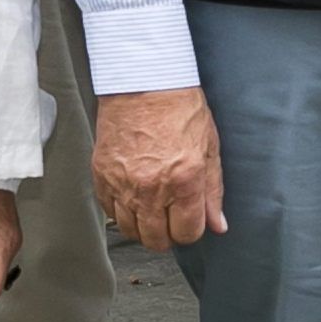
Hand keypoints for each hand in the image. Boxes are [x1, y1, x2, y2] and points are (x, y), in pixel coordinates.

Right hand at [93, 87, 225, 246]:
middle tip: (171, 220)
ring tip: (152, 212)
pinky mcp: (102, 175)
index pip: (187, 233)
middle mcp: (151, 187)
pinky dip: (121, 211)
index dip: (192, 230)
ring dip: (143, 227)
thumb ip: (213, 192)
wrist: (144, 81)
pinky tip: (132, 199)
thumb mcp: (209, 148)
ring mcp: (123, 183)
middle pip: (157, 240)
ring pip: (131, 231)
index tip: (191, 221)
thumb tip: (218, 223)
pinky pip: (109, 211)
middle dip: (168, 235)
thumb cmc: (179, 107)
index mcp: (184, 180)